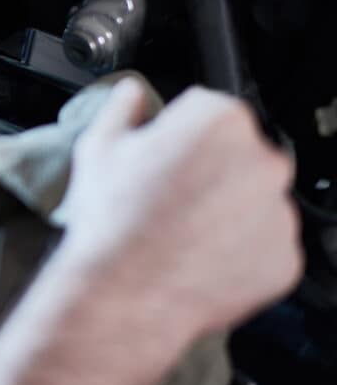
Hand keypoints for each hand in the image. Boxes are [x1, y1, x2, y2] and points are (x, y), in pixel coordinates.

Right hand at [61, 79, 303, 341]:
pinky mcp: (285, 257)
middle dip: (211, 169)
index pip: (209, 111)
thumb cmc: (111, 220)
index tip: (164, 156)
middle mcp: (262, 160)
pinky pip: (264, 245)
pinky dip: (239, 250)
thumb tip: (132, 91)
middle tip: (169, 196)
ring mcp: (279, 212)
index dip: (181, 134)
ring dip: (227, 210)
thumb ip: (122, 107)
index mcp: (219, 121)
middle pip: (239, 154)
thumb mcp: (99, 148)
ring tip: (180, 231)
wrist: (123, 292)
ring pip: (254, 200)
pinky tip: (198, 255)